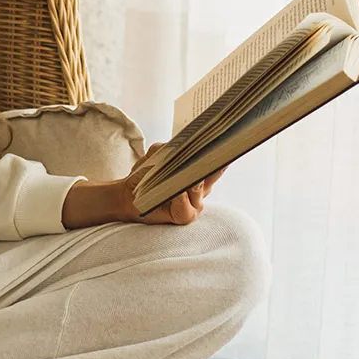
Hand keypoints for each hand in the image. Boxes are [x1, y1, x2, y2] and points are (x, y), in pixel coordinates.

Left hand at [58, 141, 226, 227]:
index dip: (224, 154)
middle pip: (213, 176)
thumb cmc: (146, 173)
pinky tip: (175, 194)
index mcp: (197, 172)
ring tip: (185, 176)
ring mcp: (194, 204)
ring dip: (192, 182)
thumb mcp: (159, 153)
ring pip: (199, 191)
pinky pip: (186, 208)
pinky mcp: (183, 216)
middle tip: (214, 153)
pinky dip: (180, 200)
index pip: (215, 162)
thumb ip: (173, 148)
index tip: (230, 142)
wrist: (128, 194)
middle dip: (213, 164)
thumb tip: (185, 146)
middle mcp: (200, 189)